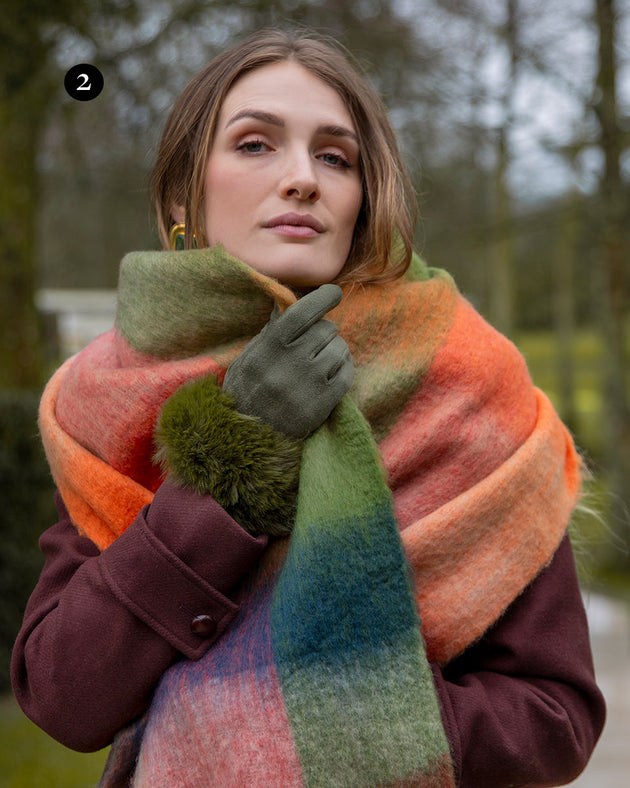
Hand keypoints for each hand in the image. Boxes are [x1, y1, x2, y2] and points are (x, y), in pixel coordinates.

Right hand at [223, 284, 353, 437]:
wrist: (246, 441)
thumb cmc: (246, 394)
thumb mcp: (247, 359)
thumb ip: (269, 333)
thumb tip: (287, 303)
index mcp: (267, 349)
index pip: (301, 312)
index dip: (322, 298)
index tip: (334, 292)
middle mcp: (288, 365)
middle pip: (325, 330)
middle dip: (325, 331)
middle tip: (318, 341)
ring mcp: (307, 386)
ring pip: (339, 350)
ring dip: (336, 350)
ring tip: (324, 360)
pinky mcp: (321, 406)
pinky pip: (346, 374)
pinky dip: (344, 368)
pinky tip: (333, 373)